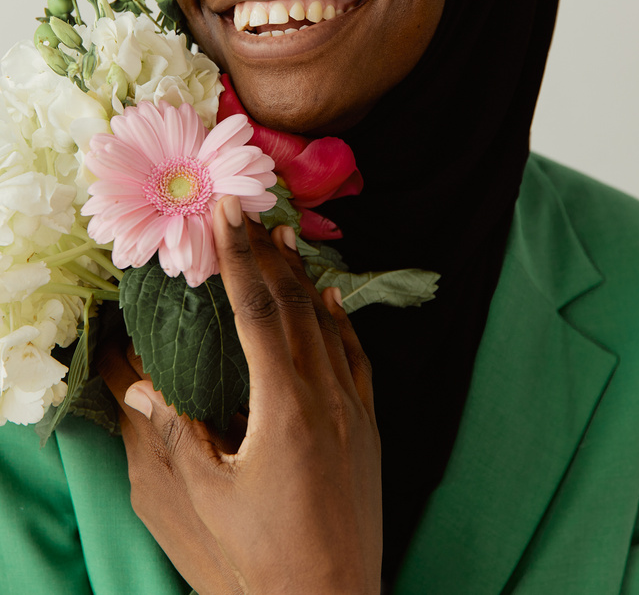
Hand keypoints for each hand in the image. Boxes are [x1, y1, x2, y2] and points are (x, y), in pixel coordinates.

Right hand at [100, 197, 381, 594]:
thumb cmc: (265, 558)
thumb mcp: (209, 497)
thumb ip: (177, 434)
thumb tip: (139, 386)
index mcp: (286, 406)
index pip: (259, 312)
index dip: (239, 259)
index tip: (226, 216)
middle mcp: (327, 395)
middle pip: (295, 305)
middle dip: (266, 254)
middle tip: (247, 210)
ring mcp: (354, 408)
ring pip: (329, 323)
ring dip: (303, 277)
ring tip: (284, 237)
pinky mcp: (368, 426)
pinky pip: (355, 355)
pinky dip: (339, 320)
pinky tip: (331, 301)